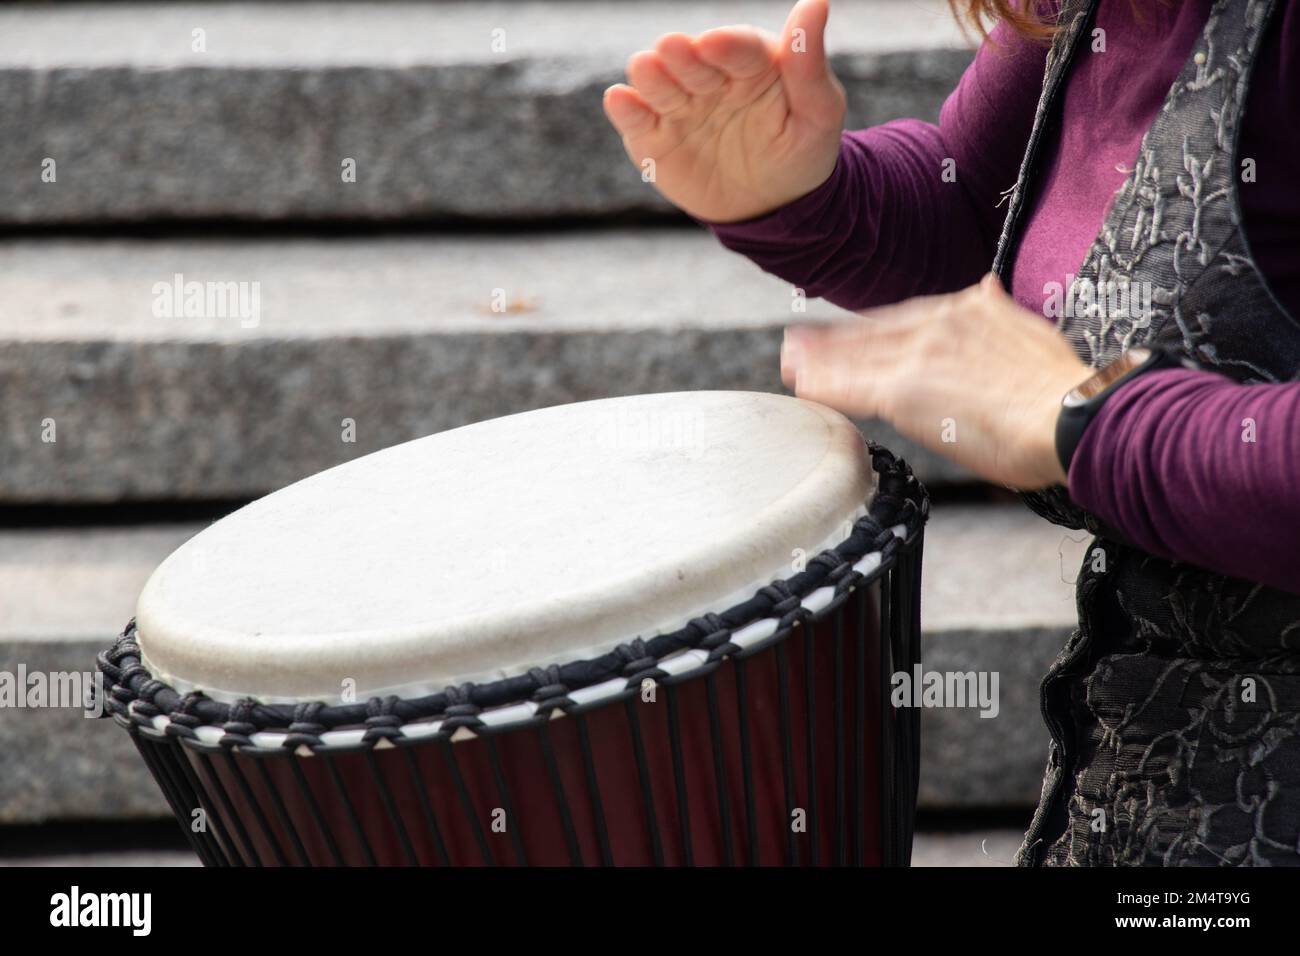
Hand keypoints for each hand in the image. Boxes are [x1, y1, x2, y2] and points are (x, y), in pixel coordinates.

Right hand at [602, 0, 845, 222]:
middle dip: (682, 55)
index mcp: (751, 62)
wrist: (770, 206)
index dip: (726, 45)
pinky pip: (636, 121)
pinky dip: (625, 110)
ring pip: (658, 84)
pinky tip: (619, 100)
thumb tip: (817, 2)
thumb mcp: (818, 113)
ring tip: (646, 68)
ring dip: (651, 75)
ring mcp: (678, 105)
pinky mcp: (653, 137)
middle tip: (674, 49)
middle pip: (690, 61)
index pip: (738, 47)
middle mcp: (709, 76)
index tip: (714, 43)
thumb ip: (809, 64)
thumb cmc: (800, 151)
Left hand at [780, 275, 1091, 489]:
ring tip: (790, 364)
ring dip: (818, 361)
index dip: (873, 328)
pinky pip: (852, 388)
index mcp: (970, 308)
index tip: (849, 333)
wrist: (1074, 415)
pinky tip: (803, 387)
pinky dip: (824, 385)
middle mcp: (939, 323)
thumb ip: (998, 313)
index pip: (908, 317)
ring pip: (856, 358)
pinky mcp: (905, 391)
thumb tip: (987, 287)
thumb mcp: (1031, 331)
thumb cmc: (1064, 391)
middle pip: (874, 332)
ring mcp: (918, 355)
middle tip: (798, 343)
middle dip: (834, 339)